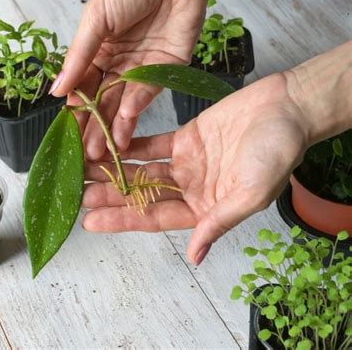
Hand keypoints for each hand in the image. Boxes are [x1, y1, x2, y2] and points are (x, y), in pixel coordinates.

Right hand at [50, 0, 206, 159]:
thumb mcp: (95, 21)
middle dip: (95, 127)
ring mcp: (142, 68)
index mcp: (98, 52)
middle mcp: (119, 64)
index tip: (68, 133)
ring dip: (115, 126)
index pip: (83, 89)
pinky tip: (123, 121)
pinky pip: (149, 92)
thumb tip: (57, 91)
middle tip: (87, 153)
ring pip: (125, 103)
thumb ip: (78, 58)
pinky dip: (137, 106)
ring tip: (106, 150)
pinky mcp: (166, 69)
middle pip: (104, 102)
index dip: (76, 111)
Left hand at [81, 73, 308, 264]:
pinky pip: (152, 144)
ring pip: (142, 170)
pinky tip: (108, 145)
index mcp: (205, 210)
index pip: (154, 219)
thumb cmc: (277, 152)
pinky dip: (131, 145)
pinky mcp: (186, 138)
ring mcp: (186, 164)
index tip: (91, 222)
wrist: (288, 109)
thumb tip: (196, 257)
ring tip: (83, 170)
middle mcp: (191, 190)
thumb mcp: (251, 194)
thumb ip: (219, 223)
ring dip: (114, 170)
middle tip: (78, 194)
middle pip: (142, 195)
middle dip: (110, 195)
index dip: (122, 220)